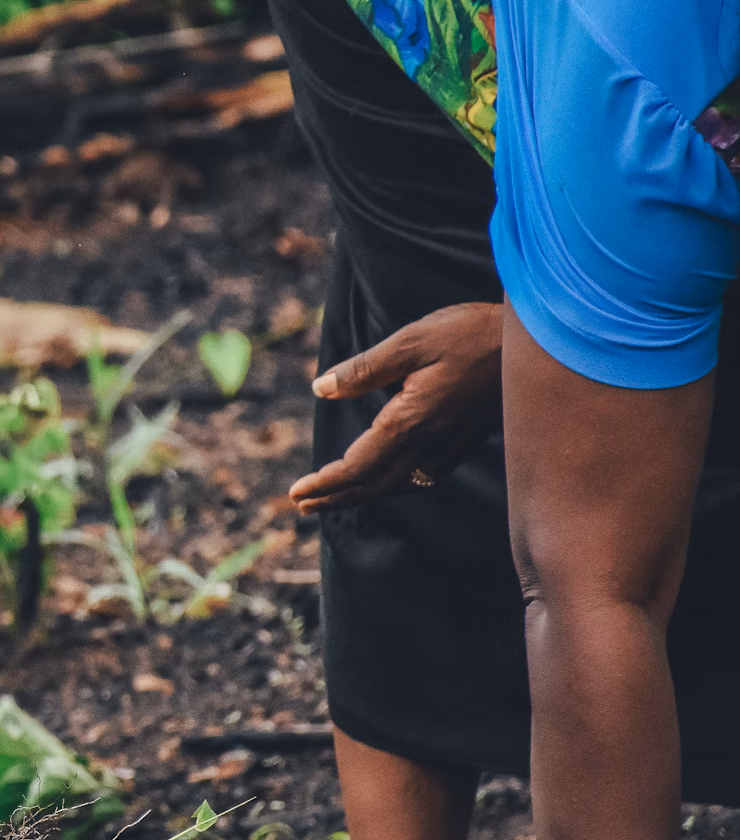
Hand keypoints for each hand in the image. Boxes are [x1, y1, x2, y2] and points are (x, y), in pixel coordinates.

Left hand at [290, 301, 502, 513]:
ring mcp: (450, 447)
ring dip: (361, 494)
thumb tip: (320, 389)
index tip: (297, 493)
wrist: (541, 345)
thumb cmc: (472, 334)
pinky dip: (392, 485)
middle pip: (372, 485)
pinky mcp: (464, 442)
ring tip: (334, 498)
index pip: (356, 467)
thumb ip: (364, 370)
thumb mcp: (411, 341)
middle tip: (303, 505)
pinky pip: (420, 477)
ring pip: (397, 485)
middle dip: (335, 497)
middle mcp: (429, 444)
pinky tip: (386, 479)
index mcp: (409, 423)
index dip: (325, 484)